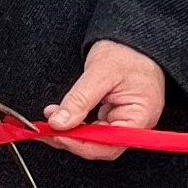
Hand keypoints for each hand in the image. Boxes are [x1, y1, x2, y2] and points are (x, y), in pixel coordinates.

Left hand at [42, 39, 165, 162]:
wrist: (134, 42)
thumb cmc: (127, 53)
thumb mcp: (99, 73)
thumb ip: (79, 100)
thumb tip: (59, 123)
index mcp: (139, 116)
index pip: (109, 145)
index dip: (81, 144)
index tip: (58, 134)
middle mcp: (135, 124)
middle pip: (100, 146)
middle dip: (71, 138)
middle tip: (47, 129)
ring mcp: (124, 121)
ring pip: (94, 139)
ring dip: (70, 131)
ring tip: (50, 119)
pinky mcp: (114, 116)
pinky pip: (94, 127)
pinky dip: (75, 123)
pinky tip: (61, 115)